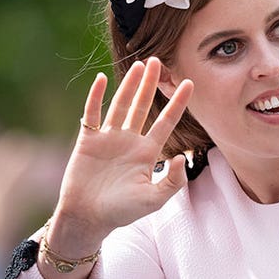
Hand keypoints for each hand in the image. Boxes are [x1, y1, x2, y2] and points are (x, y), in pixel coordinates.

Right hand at [50, 58, 192, 255]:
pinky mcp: (88, 140)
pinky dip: (96, 97)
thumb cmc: (122, 212)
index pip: (167, 121)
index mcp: (148, 151)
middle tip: (158, 61)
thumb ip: (172, 181)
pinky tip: (100, 79)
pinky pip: (92, 114)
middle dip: (151, 84)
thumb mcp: (154, 199)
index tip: (190, 82)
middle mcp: (130, 140)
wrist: (88, 218)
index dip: (178, 102)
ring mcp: (109, 138)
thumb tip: (180, 157)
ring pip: (121, 105)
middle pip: (143, 105)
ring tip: (139, 65)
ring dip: (129, 85)